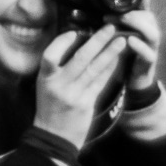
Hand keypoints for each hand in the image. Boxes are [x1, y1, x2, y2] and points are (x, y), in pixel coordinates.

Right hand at [34, 25, 125, 148]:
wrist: (54, 137)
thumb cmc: (49, 109)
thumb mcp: (45, 87)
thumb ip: (57, 70)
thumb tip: (74, 46)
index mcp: (44, 79)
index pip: (50, 56)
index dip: (62, 42)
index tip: (75, 32)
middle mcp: (59, 86)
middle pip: (80, 59)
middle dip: (96, 42)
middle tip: (109, 28)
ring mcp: (74, 95)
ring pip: (94, 70)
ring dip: (109, 53)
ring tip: (121, 41)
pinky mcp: (87, 104)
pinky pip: (100, 83)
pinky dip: (109, 70)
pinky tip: (118, 60)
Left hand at [118, 7, 160, 90]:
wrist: (132, 79)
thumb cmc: (122, 52)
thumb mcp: (117, 34)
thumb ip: (112, 21)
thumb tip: (91, 6)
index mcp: (142, 25)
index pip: (144, 6)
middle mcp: (150, 34)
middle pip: (149, 17)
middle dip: (132, 11)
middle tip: (113, 10)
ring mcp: (152, 49)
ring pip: (152, 33)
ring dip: (137, 24)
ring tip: (122, 19)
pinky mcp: (149, 63)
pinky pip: (148, 54)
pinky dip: (140, 46)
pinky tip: (130, 41)